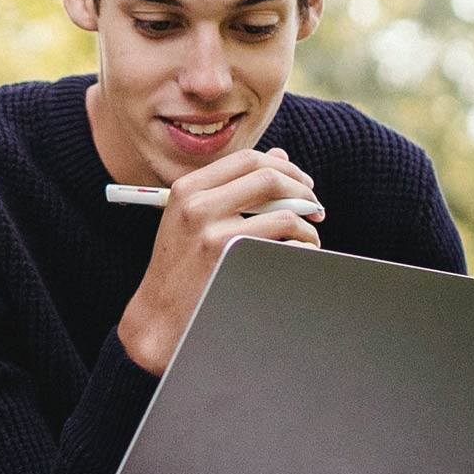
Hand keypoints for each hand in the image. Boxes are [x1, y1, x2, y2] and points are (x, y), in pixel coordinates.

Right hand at [115, 148, 323, 372]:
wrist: (158, 317)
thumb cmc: (180, 267)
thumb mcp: (192, 219)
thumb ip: (232, 186)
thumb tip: (280, 157)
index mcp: (188, 189)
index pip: (248, 160)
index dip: (284, 167)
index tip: (301, 183)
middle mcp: (198, 205)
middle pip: (269, 178)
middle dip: (302, 190)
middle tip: (314, 207)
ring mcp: (214, 234)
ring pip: (285, 213)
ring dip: (307, 225)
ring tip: (308, 238)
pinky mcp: (231, 261)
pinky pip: (287, 245)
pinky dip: (302, 248)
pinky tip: (299, 256)